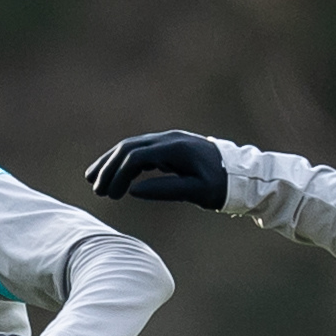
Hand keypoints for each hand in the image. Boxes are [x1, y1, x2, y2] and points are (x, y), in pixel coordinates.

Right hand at [82, 130, 230, 206]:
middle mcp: (168, 139)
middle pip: (128, 148)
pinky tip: (114, 175)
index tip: (111, 196)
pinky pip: (139, 151)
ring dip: (111, 163)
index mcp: (174, 149)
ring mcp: (167, 140)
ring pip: (130, 147)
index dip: (118, 175)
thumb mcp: (198, 192)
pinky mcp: (168, 147)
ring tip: (94, 182)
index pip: (136, 157)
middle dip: (108, 168)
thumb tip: (133, 190)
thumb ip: (166, 190)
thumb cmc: (221, 185)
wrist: (240, 172)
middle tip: (97, 191)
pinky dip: (123, 162)